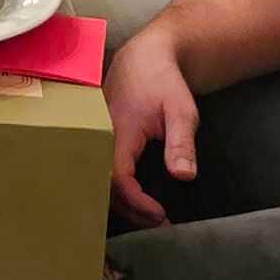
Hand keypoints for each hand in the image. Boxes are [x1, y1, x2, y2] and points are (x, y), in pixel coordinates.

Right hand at [101, 22, 202, 230]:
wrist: (145, 56)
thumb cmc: (164, 82)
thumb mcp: (181, 111)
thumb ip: (181, 144)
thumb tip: (183, 177)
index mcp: (118, 131)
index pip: (119, 177)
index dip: (137, 201)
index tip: (160, 214)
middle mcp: (100, 136)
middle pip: (104, 184)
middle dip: (130, 209)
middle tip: (158, 223)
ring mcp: (96, 137)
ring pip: (100, 178)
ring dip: (123, 200)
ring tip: (150, 215)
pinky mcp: (97, 138)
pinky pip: (100, 167)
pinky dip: (117, 187)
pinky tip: (136, 196)